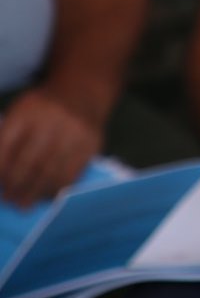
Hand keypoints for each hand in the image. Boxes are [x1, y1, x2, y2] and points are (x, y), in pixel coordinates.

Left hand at [0, 87, 101, 205]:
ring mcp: (75, 132)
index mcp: (27, 111)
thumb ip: (5, 139)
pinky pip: (72, 172)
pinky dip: (56, 188)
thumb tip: (0, 176)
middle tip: (9, 199)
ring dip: (35, 192)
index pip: (7, 146)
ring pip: (52, 170)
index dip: (0, 169)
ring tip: (24, 204)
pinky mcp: (92, 143)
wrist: (83, 92)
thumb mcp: (19, 112)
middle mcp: (53, 119)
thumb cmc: (41, 109)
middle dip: (16, 185)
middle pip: (30, 161)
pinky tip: (46, 195)